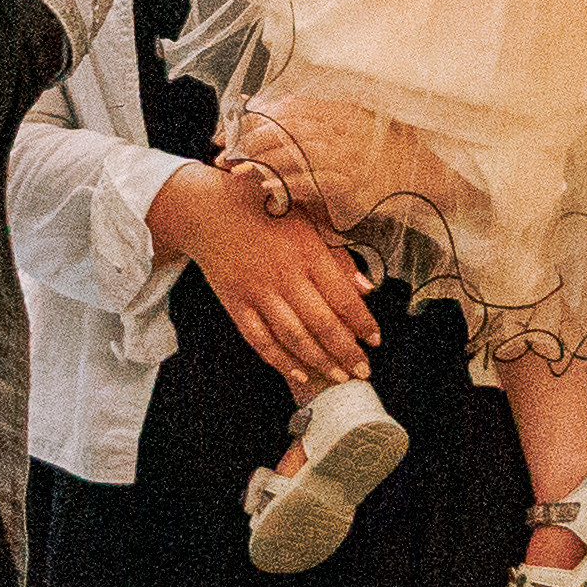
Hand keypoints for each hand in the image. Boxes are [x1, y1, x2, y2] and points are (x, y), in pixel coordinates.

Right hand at [146, 163, 377, 389]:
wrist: (210, 210)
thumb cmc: (266, 211)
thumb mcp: (309, 221)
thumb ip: (338, 255)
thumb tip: (367, 289)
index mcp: (307, 251)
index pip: (343, 297)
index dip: (362, 323)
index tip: (375, 340)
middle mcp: (284, 274)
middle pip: (322, 323)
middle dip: (346, 352)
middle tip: (363, 371)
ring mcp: (258, 292)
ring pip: (293, 336)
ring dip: (319, 361)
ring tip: (339, 377)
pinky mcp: (236, 304)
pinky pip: (260, 339)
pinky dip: (280, 360)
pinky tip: (299, 373)